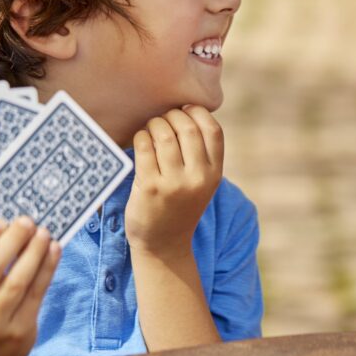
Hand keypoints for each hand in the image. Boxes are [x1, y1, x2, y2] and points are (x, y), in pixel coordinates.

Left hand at [125, 105, 223, 254]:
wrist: (163, 244)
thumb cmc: (180, 205)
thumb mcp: (202, 183)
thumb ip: (201, 154)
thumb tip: (186, 110)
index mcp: (214, 174)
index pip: (214, 131)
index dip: (198, 113)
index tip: (185, 110)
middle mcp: (197, 178)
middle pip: (188, 129)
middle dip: (172, 116)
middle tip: (163, 119)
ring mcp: (174, 184)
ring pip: (164, 135)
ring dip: (155, 124)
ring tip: (151, 129)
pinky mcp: (150, 187)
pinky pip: (144, 147)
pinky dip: (141, 137)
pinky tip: (141, 141)